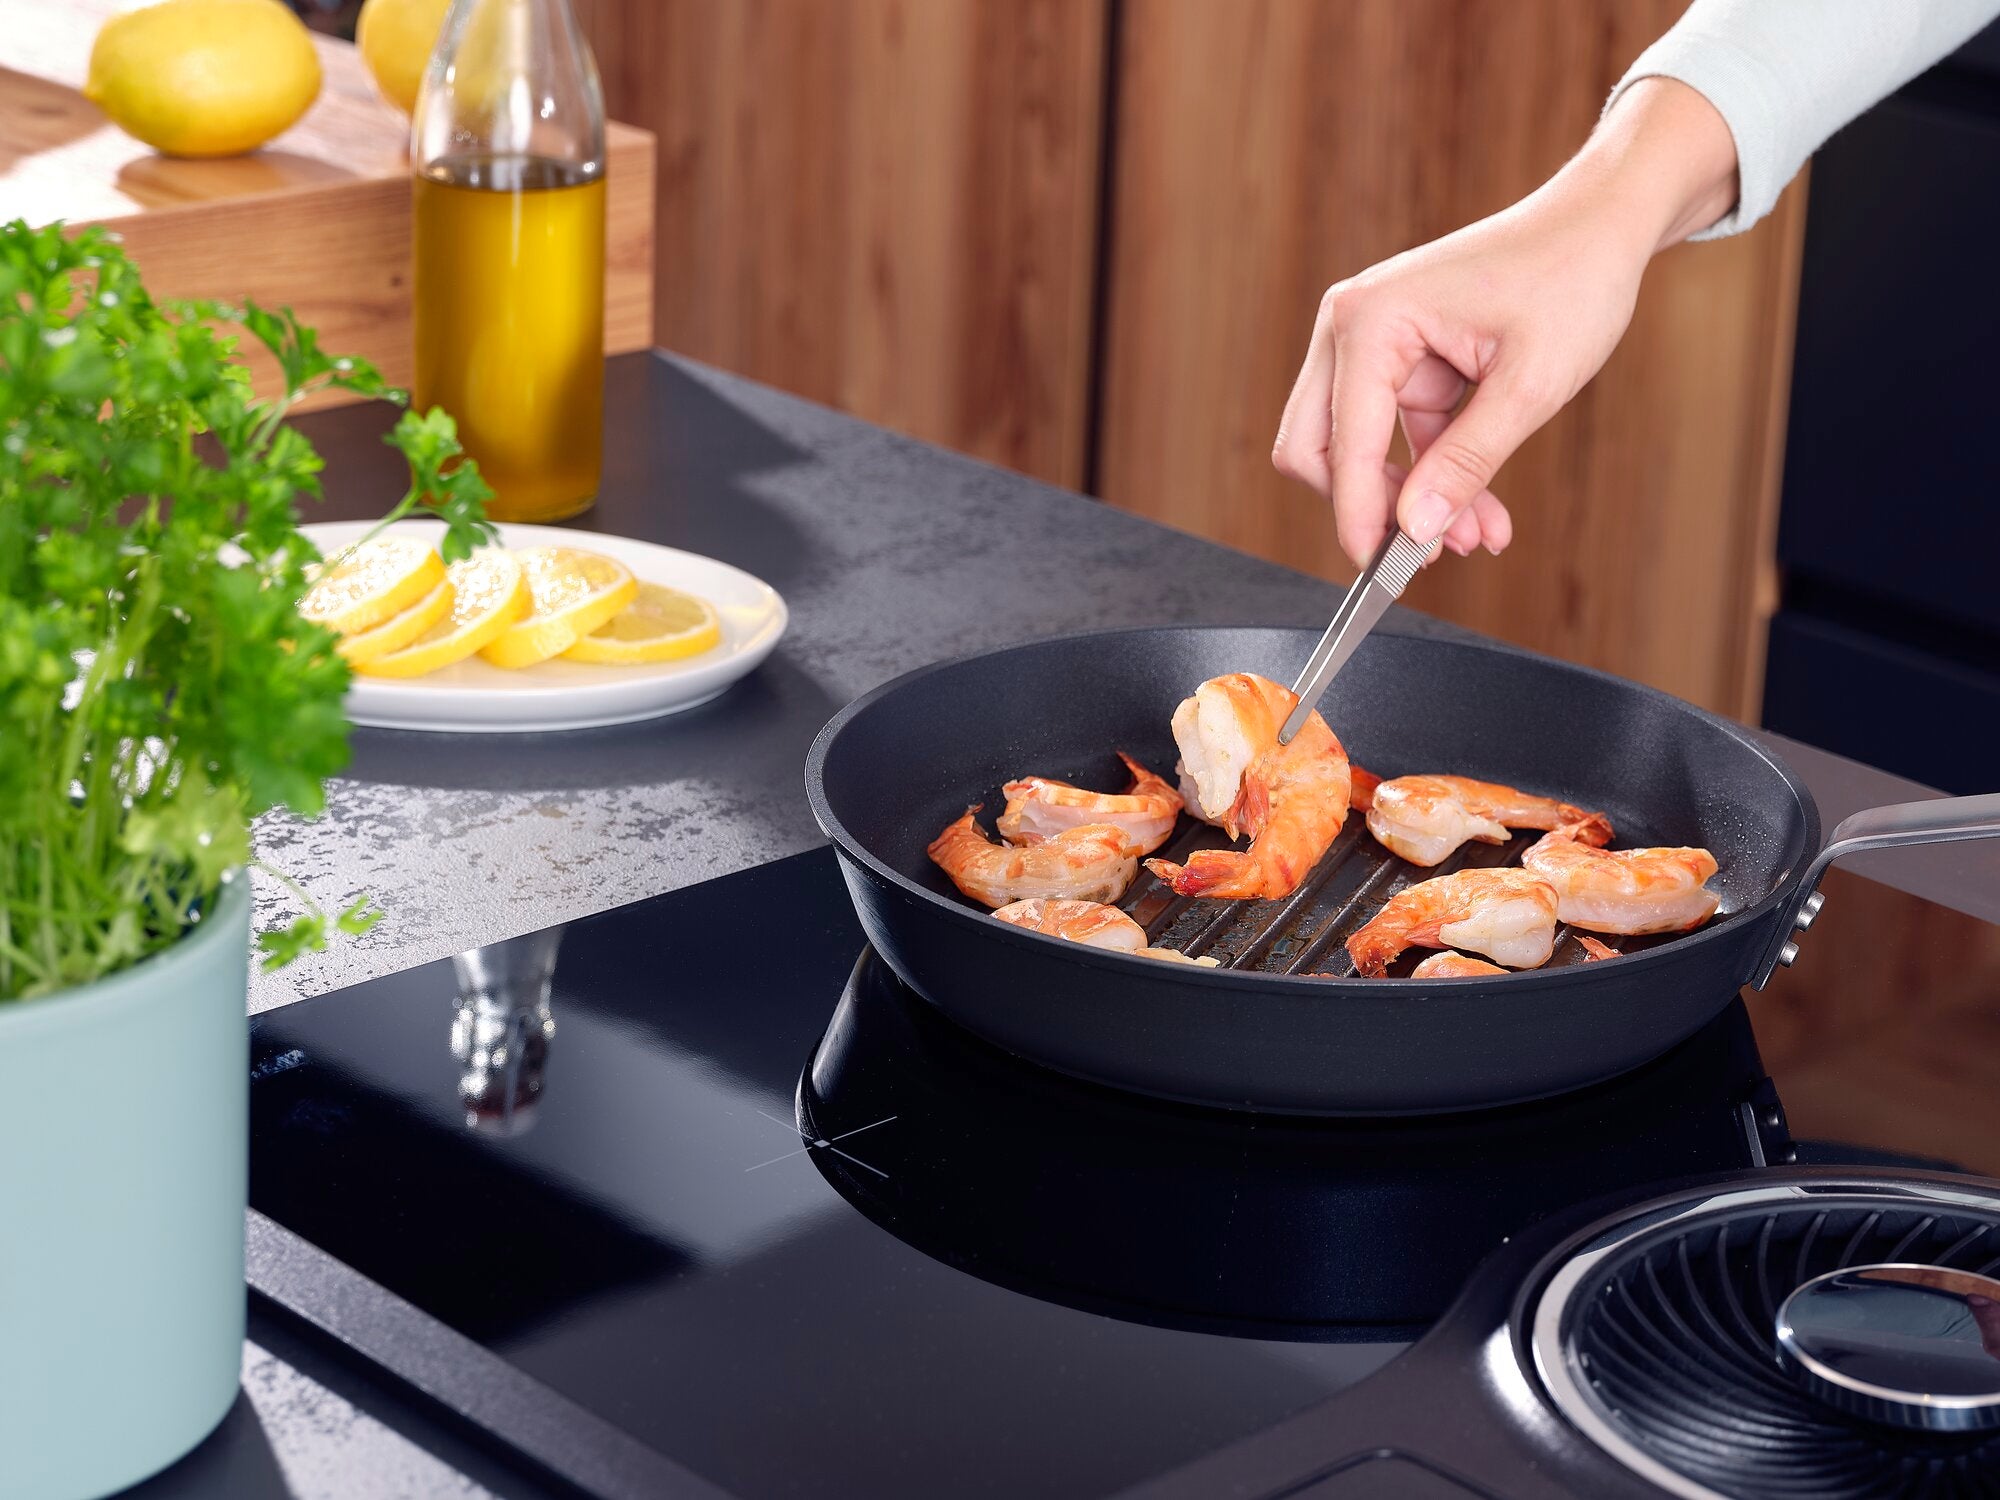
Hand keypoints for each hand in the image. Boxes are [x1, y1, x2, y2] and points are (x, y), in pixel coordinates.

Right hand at [1272, 78, 1739, 566]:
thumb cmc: (1571, 281)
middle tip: (1422, 555)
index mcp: (1371, 320)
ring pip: (1357, 453)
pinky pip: (1393, 439)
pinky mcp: (1396, 362)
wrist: (1600, 227)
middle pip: (1316, 449)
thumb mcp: (1529, 386)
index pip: (1344, 445)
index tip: (1383, 574)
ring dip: (1409, 501)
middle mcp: (1351, 327)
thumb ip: (1465, 462)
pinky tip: (1480, 512)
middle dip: (1369, 508)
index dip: (1360, 516)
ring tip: (1476, 536)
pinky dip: (1430, 477)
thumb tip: (1414, 529)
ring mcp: (1369, 344)